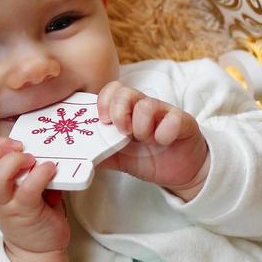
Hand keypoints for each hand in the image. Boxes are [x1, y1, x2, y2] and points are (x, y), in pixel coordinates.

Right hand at [0, 137, 70, 255]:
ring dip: (14, 162)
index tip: (11, 143)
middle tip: (20, 149)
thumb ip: (28, 171)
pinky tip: (49, 169)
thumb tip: (43, 151)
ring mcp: (10, 206)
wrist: (39, 250)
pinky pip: (28, 189)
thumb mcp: (23, 190)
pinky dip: (40, 174)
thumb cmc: (33, 215)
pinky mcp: (28, 212)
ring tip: (32, 160)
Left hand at [96, 81, 209, 197]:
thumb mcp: (118, 157)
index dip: (103, 102)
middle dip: (118, 113)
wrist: (179, 171)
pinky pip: (173, 119)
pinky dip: (164, 133)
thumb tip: (77, 158)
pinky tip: (163, 142)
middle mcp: (144, 107)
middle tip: (123, 133)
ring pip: (147, 105)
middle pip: (125, 91)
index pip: (112, 90)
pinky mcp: (184, 122)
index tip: (103, 121)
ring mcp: (164, 113)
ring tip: (145, 140)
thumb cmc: (148, 158)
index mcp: (127, 111)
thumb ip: (99, 154)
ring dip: (141, 127)